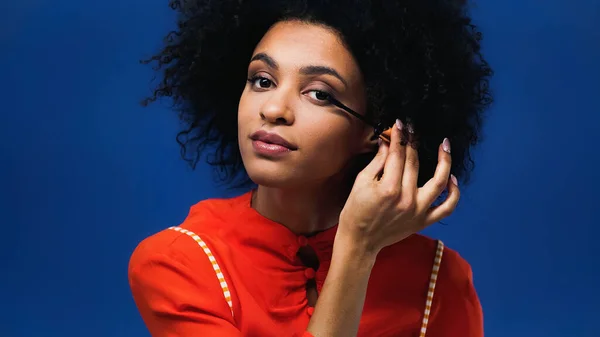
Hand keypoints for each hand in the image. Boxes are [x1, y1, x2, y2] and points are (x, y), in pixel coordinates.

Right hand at [338, 119, 459, 254]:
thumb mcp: (361, 182)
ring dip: (445, 161)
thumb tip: (388, 142)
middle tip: (414, 130)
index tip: (401, 124)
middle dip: (413, 142)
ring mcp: (418, 210)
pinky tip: (453, 178)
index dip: (400, 136)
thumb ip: (378, 162)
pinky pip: (447, 207)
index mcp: (389, 188)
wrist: (360, 240)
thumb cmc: (356, 211)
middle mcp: (407, 199)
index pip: (398, 154)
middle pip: (415, 163)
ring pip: (440, 181)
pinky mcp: (424, 221)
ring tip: (445, 145)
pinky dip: (454, 193)